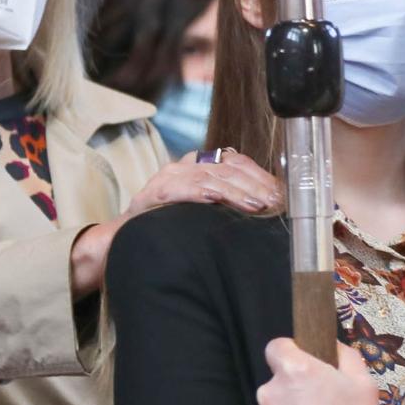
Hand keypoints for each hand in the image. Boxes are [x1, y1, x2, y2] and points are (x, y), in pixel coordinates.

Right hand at [127, 150, 280, 216]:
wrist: (124, 242)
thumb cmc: (170, 229)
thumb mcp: (205, 214)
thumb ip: (229, 205)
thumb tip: (268, 209)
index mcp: (200, 167)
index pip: (237, 163)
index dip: (260, 176)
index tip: (280, 193)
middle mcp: (184, 167)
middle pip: (227, 169)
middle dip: (255, 186)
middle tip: (275, 203)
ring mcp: (167, 178)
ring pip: (208, 177)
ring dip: (234, 191)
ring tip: (255, 205)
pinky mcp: (151, 194)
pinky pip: (179, 188)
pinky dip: (199, 192)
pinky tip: (215, 199)